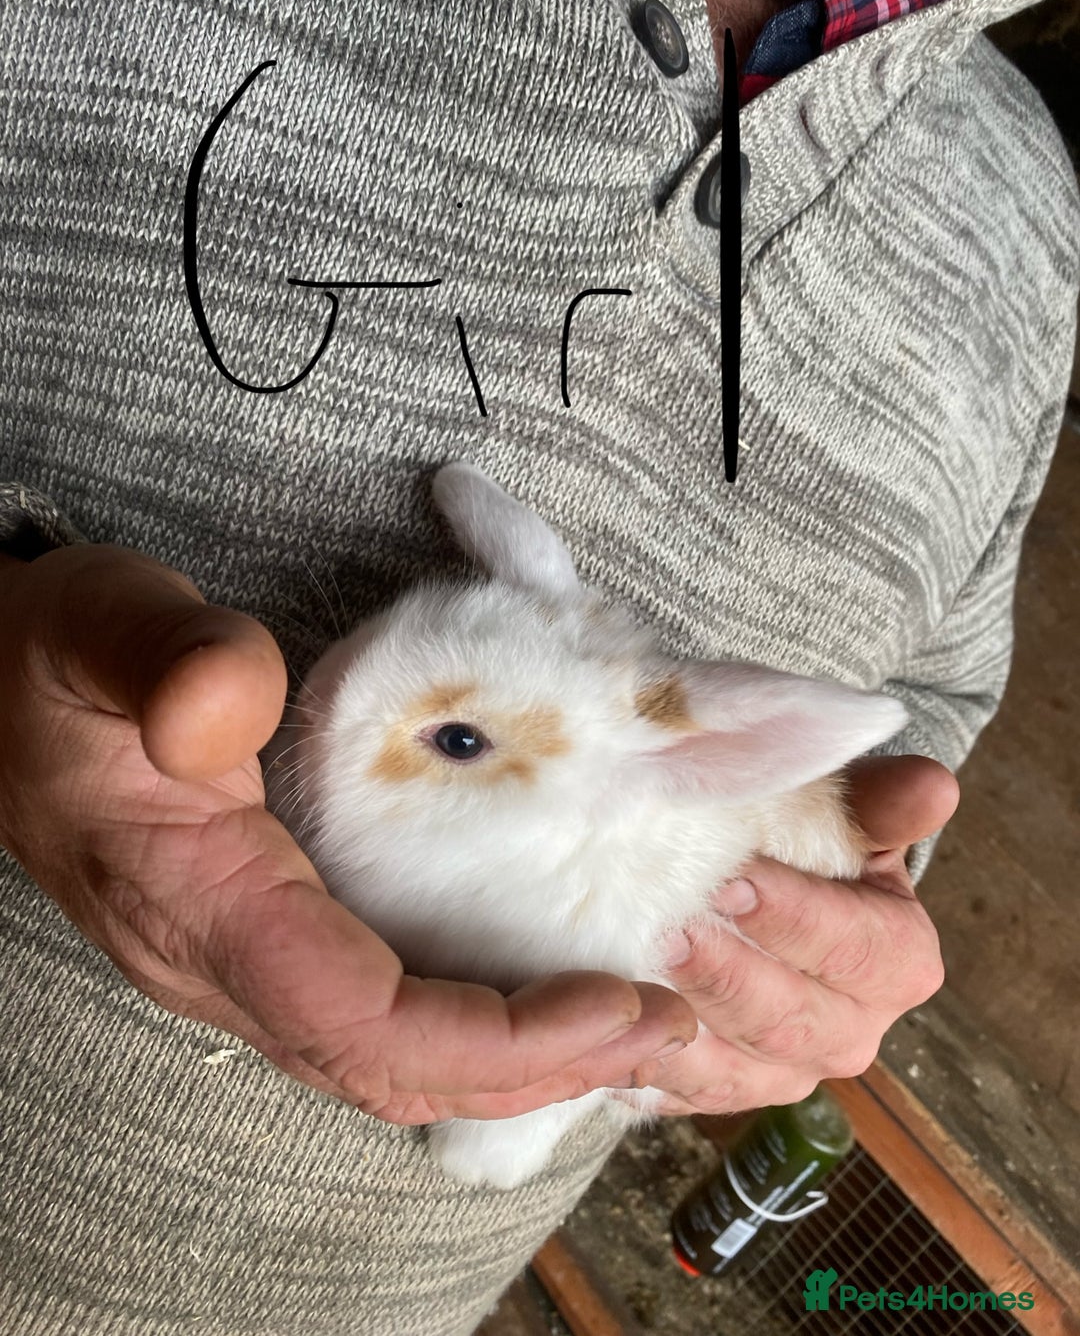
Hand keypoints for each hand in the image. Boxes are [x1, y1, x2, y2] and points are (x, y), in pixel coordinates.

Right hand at [0, 545, 694, 1124]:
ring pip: (383, 1059)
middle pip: (390, 1067)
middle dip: (537, 1070)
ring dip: (512, 1062)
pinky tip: (530, 999)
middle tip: (664, 1028)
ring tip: (628, 1027)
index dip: (496, 1037)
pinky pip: (370, 1018)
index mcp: (200, 899)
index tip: (618, 1004)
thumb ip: (163, 656)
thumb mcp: (96, 627)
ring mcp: (238, 960)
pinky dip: (466, 1029)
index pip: (362, 1017)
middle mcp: (222, 959)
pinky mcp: (256, 937)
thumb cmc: (50, 661)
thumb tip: (228, 701)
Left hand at [633, 755, 956, 1112]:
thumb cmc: (807, 842)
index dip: (795, 917)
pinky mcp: (725, 1092)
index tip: (734, 879)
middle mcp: (851, 1031)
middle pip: (791, 1021)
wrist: (771, 889)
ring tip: (631, 979)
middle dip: (728, 976)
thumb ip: (880, 803)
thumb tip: (933, 788)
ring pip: (736, 1070)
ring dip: (681, 1027)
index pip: (854, 947)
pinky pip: (684, 1095)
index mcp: (898, 961)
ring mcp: (786, 1073)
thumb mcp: (845, 812)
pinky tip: (612, 1032)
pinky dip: (647, 1066)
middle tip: (670, 933)